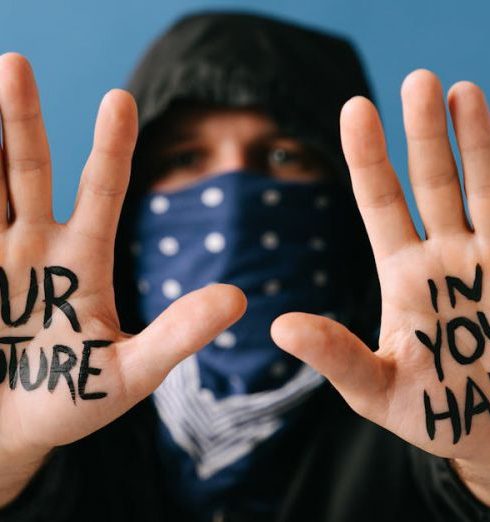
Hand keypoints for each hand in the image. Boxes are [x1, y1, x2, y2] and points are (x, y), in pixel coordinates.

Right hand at [0, 53, 245, 502]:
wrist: (17, 429)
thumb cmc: (76, 401)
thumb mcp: (133, 372)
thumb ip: (179, 336)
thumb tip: (240, 300)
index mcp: (83, 263)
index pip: (101, 193)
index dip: (110, 148)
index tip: (120, 99)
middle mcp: (38, 251)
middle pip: (29, 173)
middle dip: (21, 121)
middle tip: (15, 62)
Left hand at [271, 70, 489, 504]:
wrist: (489, 433)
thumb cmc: (430, 413)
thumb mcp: (376, 390)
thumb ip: (334, 357)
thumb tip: (279, 327)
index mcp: (403, 275)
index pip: (380, 203)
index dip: (368, 158)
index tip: (355, 108)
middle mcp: (445, 256)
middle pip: (432, 182)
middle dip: (425, 134)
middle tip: (418, 78)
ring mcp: (487, 260)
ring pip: (481, 187)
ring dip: (475, 140)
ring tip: (462, 89)